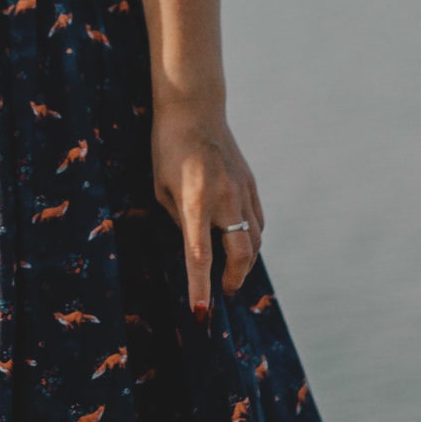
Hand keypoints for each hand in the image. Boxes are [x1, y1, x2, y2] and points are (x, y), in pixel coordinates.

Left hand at [149, 106, 263, 317]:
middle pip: (241, 253)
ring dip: (244, 261)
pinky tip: (240, 243)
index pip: (199, 255)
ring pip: (255, 239)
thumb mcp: (162, 188)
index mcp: (195, 202)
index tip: (201, 312)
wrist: (194, 109)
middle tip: (222, 292)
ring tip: (231, 273)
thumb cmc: (168, 148)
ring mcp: (242, 191)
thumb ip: (180, 219)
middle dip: (233, 279)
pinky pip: (258, 220)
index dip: (200, 287)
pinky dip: (251, 238)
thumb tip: (196, 243)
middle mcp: (224, 198)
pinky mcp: (251, 184)